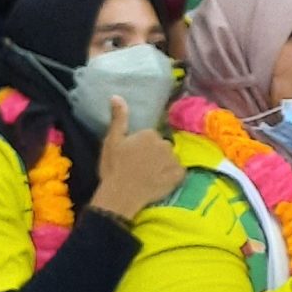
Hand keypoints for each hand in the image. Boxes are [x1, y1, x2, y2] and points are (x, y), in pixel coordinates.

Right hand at [92, 98, 182, 219]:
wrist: (121, 195)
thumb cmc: (114, 167)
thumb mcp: (112, 141)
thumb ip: (118, 118)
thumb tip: (117, 96)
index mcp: (149, 134)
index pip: (150, 137)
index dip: (142, 147)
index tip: (133, 156)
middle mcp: (165, 144)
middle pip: (162, 147)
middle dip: (154, 154)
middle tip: (141, 167)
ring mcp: (173, 160)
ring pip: (171, 159)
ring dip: (164, 165)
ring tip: (150, 176)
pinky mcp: (178, 176)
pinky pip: (179, 172)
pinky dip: (173, 176)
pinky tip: (161, 182)